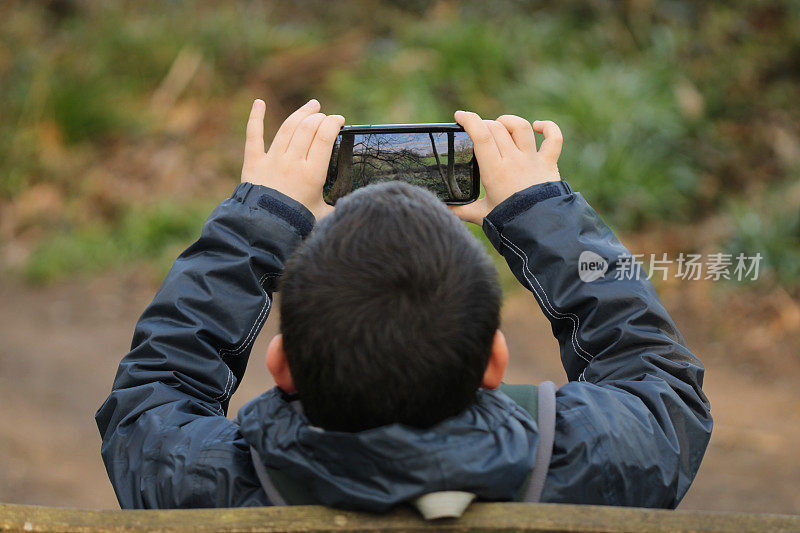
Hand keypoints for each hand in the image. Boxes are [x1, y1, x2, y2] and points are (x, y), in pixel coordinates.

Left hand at [241, 99, 344, 220]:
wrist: (263, 230)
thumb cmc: (296, 223)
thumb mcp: (323, 215)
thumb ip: (337, 206)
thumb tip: (353, 205)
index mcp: (312, 173)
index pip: (324, 136)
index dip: (333, 123)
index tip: (339, 121)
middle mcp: (292, 162)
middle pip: (307, 127)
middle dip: (319, 117)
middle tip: (325, 117)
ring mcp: (272, 160)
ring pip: (288, 127)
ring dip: (301, 113)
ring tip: (311, 106)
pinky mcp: (254, 162)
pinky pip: (254, 135)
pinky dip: (255, 117)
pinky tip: (258, 102)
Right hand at [450, 111, 562, 223]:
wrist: (540, 229)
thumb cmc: (508, 221)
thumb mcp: (480, 215)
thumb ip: (460, 210)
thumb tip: (443, 210)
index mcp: (494, 170)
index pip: (480, 135)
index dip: (469, 121)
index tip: (459, 116)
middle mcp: (514, 160)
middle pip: (497, 128)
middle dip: (484, 124)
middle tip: (477, 132)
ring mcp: (532, 159)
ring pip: (521, 127)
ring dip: (508, 121)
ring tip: (501, 124)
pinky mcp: (549, 163)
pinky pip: (554, 138)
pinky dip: (548, 127)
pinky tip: (538, 126)